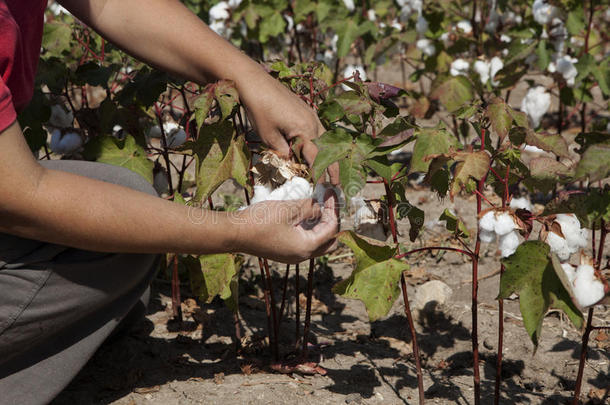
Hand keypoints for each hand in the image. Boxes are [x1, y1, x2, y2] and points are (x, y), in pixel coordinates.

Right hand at [232, 191, 338, 262]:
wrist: (234, 233)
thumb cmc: (261, 220)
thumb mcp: (289, 209)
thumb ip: (310, 207)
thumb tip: (323, 205)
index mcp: (306, 248)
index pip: (331, 229)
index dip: (333, 209)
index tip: (331, 191)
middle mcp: (302, 256)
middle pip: (329, 241)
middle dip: (332, 221)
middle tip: (329, 202)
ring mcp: (292, 256)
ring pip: (317, 243)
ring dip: (320, 225)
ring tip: (318, 204)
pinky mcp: (284, 252)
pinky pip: (304, 242)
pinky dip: (309, 229)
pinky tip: (305, 213)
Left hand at [236, 70, 339, 184]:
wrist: (255, 82)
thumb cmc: (259, 108)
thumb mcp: (268, 136)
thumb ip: (282, 153)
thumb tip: (291, 165)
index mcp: (305, 130)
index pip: (316, 157)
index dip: (319, 174)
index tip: (320, 188)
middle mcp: (313, 122)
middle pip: (327, 149)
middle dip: (332, 168)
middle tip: (336, 184)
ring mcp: (311, 115)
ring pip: (325, 140)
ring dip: (328, 156)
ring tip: (330, 172)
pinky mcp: (306, 111)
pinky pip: (318, 131)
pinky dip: (320, 144)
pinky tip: (316, 151)